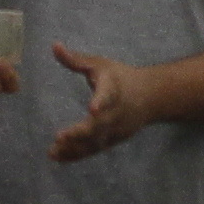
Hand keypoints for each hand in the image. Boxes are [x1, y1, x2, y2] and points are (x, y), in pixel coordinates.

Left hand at [46, 45, 164, 163]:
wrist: (151, 96)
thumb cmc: (120, 77)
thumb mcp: (100, 64)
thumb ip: (76, 59)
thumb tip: (54, 46)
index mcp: (113, 88)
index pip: (108, 95)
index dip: (101, 102)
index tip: (92, 110)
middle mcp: (117, 111)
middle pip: (100, 125)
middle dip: (80, 133)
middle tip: (59, 137)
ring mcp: (117, 128)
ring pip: (96, 141)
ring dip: (74, 148)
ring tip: (52, 152)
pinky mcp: (114, 140)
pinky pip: (94, 149)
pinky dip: (77, 155)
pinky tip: (58, 157)